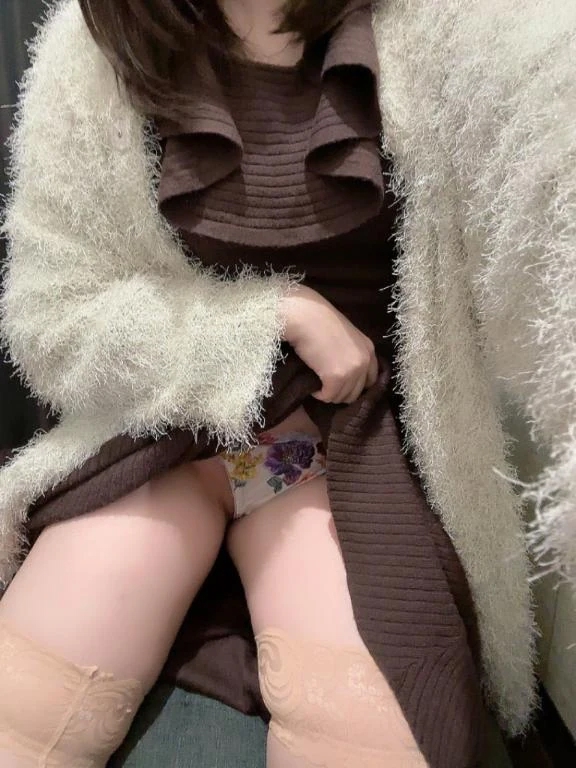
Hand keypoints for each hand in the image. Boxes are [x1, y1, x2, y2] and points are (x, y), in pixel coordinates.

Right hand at [281, 285, 378, 403]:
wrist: (304, 317)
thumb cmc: (319, 321)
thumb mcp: (345, 336)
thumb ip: (352, 352)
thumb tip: (346, 374)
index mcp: (369, 349)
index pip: (370, 380)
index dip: (356, 386)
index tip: (342, 385)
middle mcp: (365, 360)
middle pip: (356, 392)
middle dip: (340, 392)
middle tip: (325, 385)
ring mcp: (352, 369)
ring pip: (341, 397)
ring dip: (328, 393)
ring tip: (318, 383)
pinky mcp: (337, 377)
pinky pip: (328, 396)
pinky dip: (319, 394)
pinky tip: (313, 386)